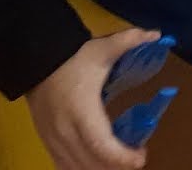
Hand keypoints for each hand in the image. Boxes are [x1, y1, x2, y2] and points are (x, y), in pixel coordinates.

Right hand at [26, 29, 160, 169]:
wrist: (35, 63)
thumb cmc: (71, 59)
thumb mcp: (101, 48)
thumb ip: (129, 41)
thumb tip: (156, 34)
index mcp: (82, 112)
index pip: (102, 146)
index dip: (122, 157)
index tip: (141, 157)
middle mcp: (66, 132)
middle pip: (91, 164)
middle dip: (117, 166)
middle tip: (136, 158)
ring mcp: (54, 140)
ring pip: (76, 168)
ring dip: (100, 169)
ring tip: (120, 161)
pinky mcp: (47, 141)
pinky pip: (63, 165)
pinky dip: (81, 169)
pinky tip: (97, 166)